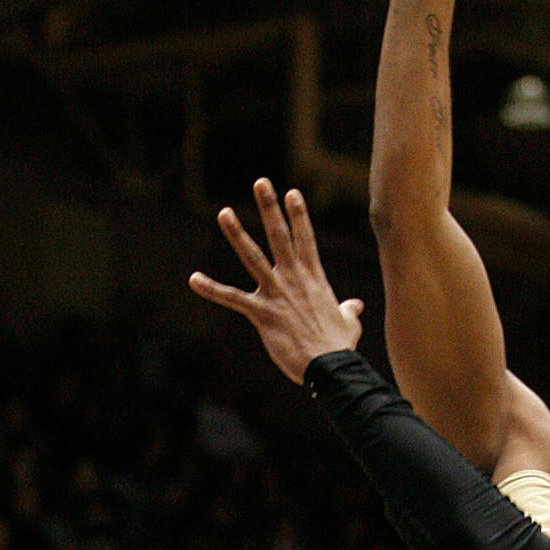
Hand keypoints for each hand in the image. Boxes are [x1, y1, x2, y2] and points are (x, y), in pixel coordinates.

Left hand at [189, 180, 363, 382]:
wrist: (329, 367)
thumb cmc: (339, 346)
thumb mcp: (348, 323)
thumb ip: (348, 309)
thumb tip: (355, 306)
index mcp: (313, 277)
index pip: (305, 238)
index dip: (298, 214)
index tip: (291, 193)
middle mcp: (293, 278)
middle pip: (279, 235)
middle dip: (269, 207)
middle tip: (261, 182)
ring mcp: (276, 293)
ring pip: (252, 256)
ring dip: (237, 234)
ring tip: (224, 212)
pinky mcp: (261, 314)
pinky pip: (232, 298)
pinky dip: (212, 289)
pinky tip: (194, 279)